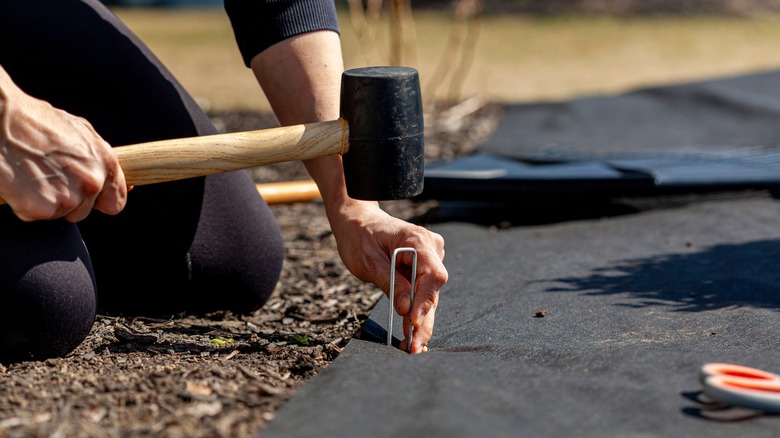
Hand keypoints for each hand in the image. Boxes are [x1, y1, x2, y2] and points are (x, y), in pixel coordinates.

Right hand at [0, 68, 126, 221]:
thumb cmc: (35, 121)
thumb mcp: (79, 132)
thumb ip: (98, 159)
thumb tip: (117, 180)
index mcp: (105, 162)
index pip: (115, 202)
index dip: (99, 202)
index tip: (88, 199)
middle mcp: (91, 182)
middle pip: (83, 211)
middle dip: (67, 199)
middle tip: (47, 175)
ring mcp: (68, 197)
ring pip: (60, 214)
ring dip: (46, 201)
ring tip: (32, 174)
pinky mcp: (43, 208)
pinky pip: (36, 216)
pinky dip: (26, 204)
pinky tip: (20, 182)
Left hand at [328, 199, 447, 353]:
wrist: (357, 221)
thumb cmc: (360, 236)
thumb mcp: (369, 262)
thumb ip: (390, 283)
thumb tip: (407, 310)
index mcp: (418, 240)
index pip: (432, 275)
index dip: (425, 301)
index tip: (414, 322)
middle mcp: (431, 248)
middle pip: (433, 290)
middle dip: (424, 320)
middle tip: (414, 347)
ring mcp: (430, 257)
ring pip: (429, 295)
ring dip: (420, 321)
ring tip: (411, 346)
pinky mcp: (423, 268)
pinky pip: (422, 292)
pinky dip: (416, 312)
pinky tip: (411, 334)